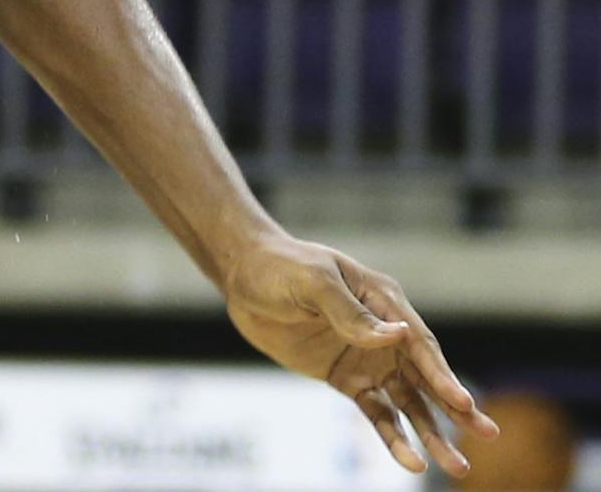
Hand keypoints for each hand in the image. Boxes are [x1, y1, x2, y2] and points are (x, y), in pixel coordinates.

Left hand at [221, 233, 498, 476]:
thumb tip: (398, 335)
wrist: (244, 276)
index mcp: (384, 300)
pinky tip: (411, 462)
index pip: (420, 344)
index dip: (442, 375)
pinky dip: (394, 436)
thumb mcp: (313, 282)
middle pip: (427, 376)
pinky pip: (377, 412)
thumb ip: (350, 312)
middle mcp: (385, 332)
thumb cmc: (280, 267)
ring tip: (458, 468)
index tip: (464, 404)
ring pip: (409, 402)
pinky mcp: (347, 379)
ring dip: (432, 433)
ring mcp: (368, 358)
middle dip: (457, 407)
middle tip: (490, 435)